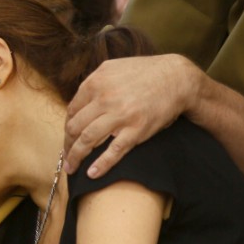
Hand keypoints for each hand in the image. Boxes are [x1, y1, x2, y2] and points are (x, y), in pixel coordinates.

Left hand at [64, 54, 200, 177]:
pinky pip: (113, 151)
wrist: (178, 78)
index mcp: (96, 83)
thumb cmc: (145, 73)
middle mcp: (104, 99)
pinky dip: (100, 165)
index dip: (67, 127)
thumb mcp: (113, 69)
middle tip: (66, 155)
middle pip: (75, 127)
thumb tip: (78, 103)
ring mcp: (120, 115)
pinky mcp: (136, 130)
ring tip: (70, 167)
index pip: (72, 111)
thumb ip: (94, 84)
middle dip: (67, 145)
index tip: (68, 137)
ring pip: (87, 140)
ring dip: (75, 157)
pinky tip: (92, 173)